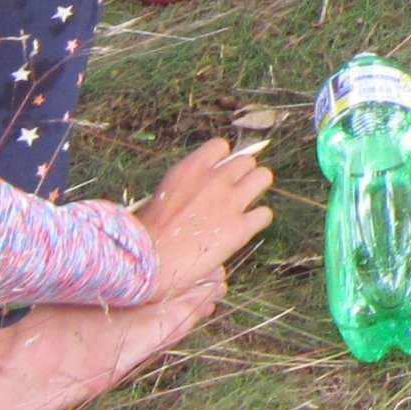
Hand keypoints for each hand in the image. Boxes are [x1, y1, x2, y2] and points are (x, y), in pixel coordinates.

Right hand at [131, 137, 274, 296]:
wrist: (146, 263)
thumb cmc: (145, 235)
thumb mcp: (159, 199)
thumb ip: (185, 190)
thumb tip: (198, 194)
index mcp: (190, 169)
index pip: (220, 146)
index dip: (223, 159)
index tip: (219, 172)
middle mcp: (214, 180)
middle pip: (246, 161)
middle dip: (243, 174)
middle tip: (235, 191)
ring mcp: (230, 202)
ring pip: (263, 177)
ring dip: (257, 188)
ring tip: (246, 203)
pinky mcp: (241, 228)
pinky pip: (265, 214)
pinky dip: (258, 220)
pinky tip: (246, 228)